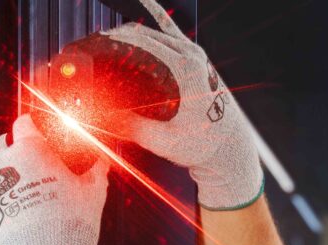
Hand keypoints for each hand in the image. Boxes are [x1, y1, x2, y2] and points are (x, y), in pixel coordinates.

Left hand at [0, 114, 109, 244]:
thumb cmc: (69, 228)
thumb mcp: (93, 194)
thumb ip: (96, 171)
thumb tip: (102, 162)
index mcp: (31, 151)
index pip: (25, 123)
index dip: (34, 127)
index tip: (39, 133)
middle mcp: (2, 164)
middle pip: (4, 146)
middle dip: (18, 152)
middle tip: (36, 168)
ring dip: (8, 181)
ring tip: (29, 203)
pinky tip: (18, 220)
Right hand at [102, 0, 262, 209]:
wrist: (231, 147)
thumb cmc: (203, 146)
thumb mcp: (164, 141)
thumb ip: (132, 129)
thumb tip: (103, 118)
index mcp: (186, 69)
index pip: (143, 42)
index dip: (116, 40)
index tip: (96, 44)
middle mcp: (193, 56)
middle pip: (148, 34)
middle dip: (120, 37)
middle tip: (97, 47)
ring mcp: (197, 55)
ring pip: (158, 33)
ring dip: (133, 34)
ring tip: (110, 41)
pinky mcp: (199, 60)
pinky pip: (173, 32)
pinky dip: (157, 17)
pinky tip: (145, 3)